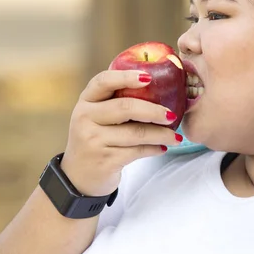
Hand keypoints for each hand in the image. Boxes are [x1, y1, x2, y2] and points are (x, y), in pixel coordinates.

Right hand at [60, 70, 181, 196]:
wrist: (79, 176)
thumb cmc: (96, 138)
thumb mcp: (97, 116)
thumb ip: (116, 101)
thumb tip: (160, 87)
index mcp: (85, 101)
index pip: (103, 81)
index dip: (126, 77)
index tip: (149, 77)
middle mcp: (85, 118)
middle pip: (125, 107)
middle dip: (153, 110)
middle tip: (172, 115)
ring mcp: (93, 140)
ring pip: (136, 133)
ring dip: (161, 134)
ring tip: (175, 137)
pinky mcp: (104, 160)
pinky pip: (137, 151)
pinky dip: (154, 149)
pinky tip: (163, 148)